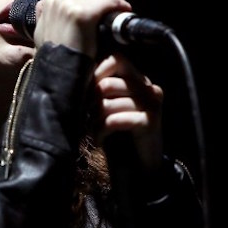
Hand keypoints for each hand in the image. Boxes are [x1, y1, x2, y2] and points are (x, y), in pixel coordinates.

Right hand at [32, 0, 131, 58]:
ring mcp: (71, 5)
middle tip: (116, 12)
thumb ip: (49, 12)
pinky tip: (125, 12)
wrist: (59, 72)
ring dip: (115, 3)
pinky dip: (121, 6)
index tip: (105, 10)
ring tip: (121, 13)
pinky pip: (110, 1)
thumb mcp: (43, 31)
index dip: (96, 0)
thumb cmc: (55, 57)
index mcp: (50, 1)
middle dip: (106, 1)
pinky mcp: (84, 14)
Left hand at [92, 52, 163, 172]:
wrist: (137, 167)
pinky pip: (114, 120)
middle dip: (90, 104)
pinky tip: (99, 141)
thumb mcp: (107, 108)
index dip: (96, 71)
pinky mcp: (150, 121)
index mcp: (138, 79)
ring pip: (107, 104)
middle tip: (86, 119)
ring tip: (93, 132)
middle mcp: (148, 87)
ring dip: (93, 122)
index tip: (83, 91)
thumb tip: (76, 76)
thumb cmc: (118, 135)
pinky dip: (101, 132)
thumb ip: (99, 89)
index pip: (115, 59)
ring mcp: (152, 103)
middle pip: (106, 85)